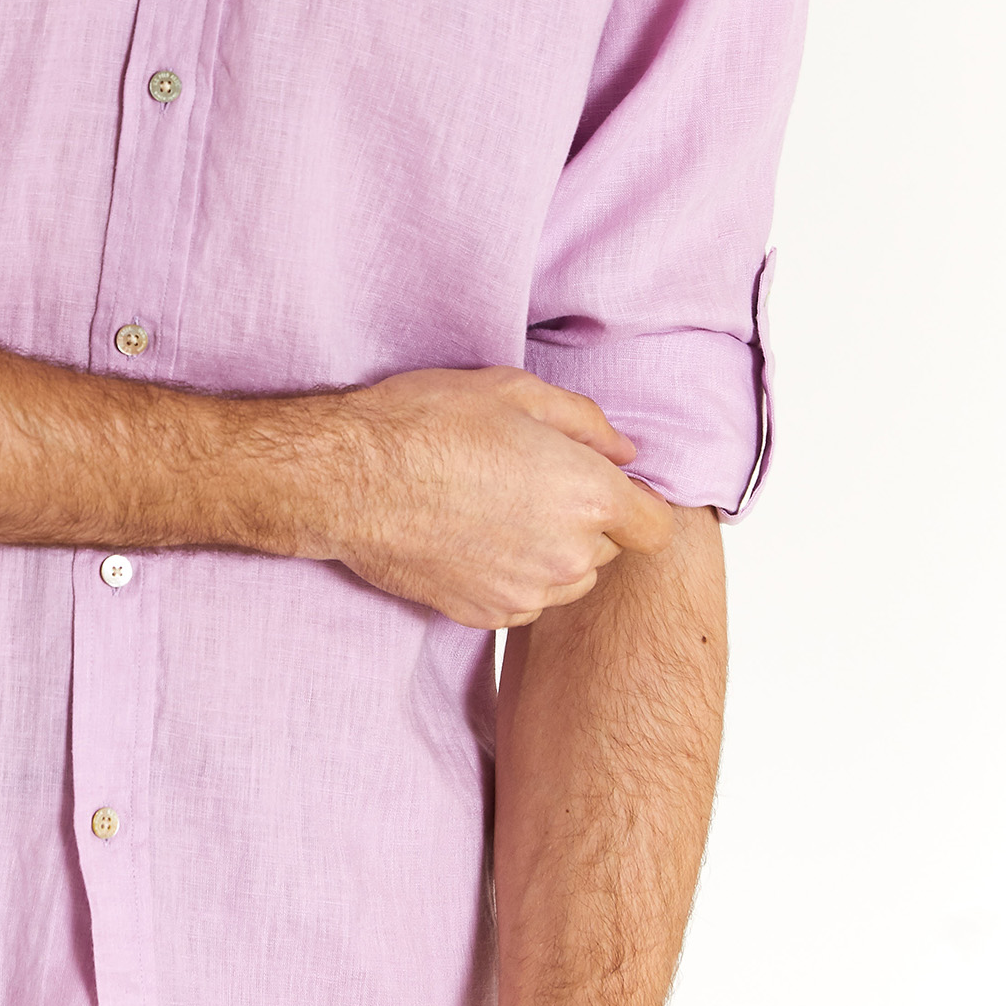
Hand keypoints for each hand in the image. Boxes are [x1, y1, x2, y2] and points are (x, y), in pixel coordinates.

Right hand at [323, 366, 669, 626]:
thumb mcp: (513, 390)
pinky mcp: (486, 614)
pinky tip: (472, 538)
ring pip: (568, 579)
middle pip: (608, 550)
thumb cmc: (426, 423)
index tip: (604, 487)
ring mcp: (527, 591)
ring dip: (550, 552)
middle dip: (584, 520)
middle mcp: (568, 554)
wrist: (350, 478)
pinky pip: (526, 601)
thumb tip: (625, 451)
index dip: (636, 504)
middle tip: (529, 482)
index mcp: (588, 495)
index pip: (655, 526)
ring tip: (497, 509)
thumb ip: (586, 422)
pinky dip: (512, 576)